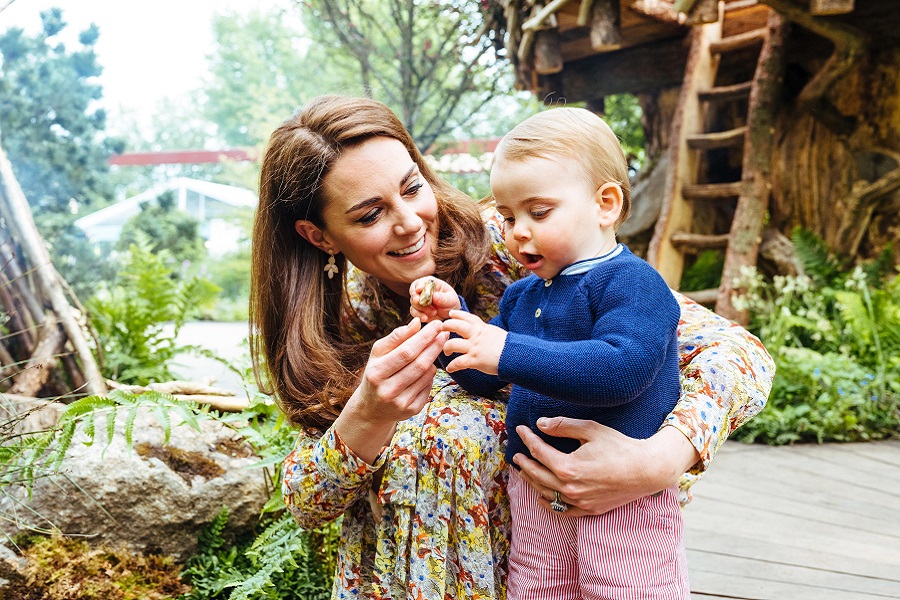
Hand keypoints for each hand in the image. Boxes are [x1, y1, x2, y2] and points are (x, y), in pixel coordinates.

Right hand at [335, 318, 448, 463]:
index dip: (424, 337)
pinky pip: (428, 387)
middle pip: (419, 364)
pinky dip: (430, 374)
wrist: (372, 407)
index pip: (406, 352)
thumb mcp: (379, 353)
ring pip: (426, 375)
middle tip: (444, 333)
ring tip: (434, 348)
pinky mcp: (411, 410)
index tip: (436, 325)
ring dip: (433, 359)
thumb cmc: (377, 372)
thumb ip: (396, 337)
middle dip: (434, 346)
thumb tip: (417, 322)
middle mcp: (388, 390)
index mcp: (376, 373)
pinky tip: (427, 367)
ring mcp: (401, 403)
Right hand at [409, 277, 459, 321]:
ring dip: (421, 309)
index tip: (419, 290)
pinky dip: (419, 315)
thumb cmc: (451, 302)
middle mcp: (422, 291)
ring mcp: (419, 301)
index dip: (418, 285)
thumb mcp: (451, 299)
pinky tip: (425, 318)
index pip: (420, 282)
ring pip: (413, 303)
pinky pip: (414, 312)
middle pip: (414, 292)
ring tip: (433, 312)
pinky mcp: (418, 310)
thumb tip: (435, 296)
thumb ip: (443, 298)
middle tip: (421, 303)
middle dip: (416, 299)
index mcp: (430, 283)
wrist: (450, 313)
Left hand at [441, 310, 505, 374]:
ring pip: (452, 344)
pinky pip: (458, 363)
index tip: (451, 314)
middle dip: (446, 326)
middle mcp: (476, 336)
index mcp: (482, 328)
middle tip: (442, 329)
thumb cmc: (508, 346)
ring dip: (446, 348)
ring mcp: (474, 348)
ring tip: (446, 352)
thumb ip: (485, 331)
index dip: (458, 314)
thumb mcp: (495, 333)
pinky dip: (452, 366)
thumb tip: (480, 331)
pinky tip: (450, 368)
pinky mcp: (474, 360)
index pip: (467, 317)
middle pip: (456, 326)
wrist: (515, 355)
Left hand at [512, 419, 698, 515]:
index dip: (528, 439)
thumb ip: (563, 427)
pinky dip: (548, 503)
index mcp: (568, 467)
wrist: (646, 470)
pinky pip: (561, 510)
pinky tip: (541, 496)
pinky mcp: (589, 510)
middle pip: (537, 475)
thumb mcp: (591, 430)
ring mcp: (579, 502)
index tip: (521, 429)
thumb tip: (541, 424)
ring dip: (532, 481)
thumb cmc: (620, 447)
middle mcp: (570, 488)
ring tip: (524, 471)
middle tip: (516, 454)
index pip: (539, 452)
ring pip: (546, 493)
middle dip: (524, 463)